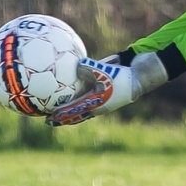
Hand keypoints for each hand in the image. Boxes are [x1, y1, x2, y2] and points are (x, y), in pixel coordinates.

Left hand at [46, 52, 168, 126]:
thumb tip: (76, 65)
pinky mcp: (101, 86)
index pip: (73, 113)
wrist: (140, 75)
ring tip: (53, 106)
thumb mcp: (106, 72)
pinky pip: (85, 91)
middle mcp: (95, 103)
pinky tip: (65, 84)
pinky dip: (75, 91)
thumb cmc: (124, 76)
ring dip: (67, 107)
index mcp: (95, 105)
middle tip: (45, 118)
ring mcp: (98, 96)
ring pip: (79, 105)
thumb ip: (90, 69)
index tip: (47, 120)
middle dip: (60, 117)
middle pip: (74, 113)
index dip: (60, 117)